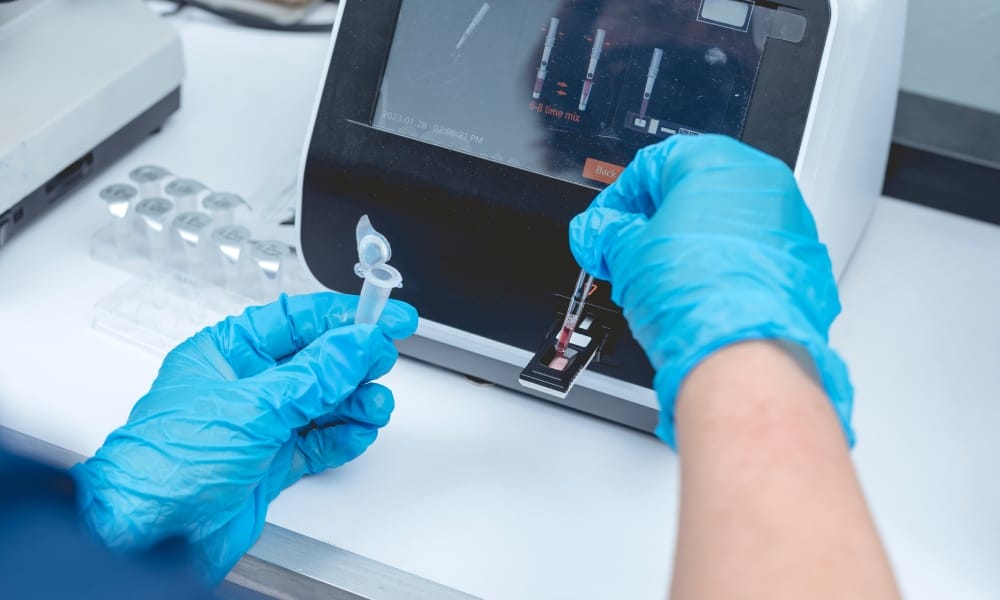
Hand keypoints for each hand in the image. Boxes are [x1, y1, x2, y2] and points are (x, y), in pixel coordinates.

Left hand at [71, 292, 417, 580]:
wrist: (150, 538)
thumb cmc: (164, 466)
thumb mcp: (252, 407)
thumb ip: (314, 376)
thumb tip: (356, 344)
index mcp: (227, 353)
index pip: (296, 320)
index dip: (344, 316)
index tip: (383, 315)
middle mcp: (246, 386)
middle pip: (317, 360)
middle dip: (355, 361)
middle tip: (383, 361)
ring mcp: (261, 425)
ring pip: (325, 402)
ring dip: (356, 402)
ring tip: (374, 406)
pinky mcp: (273, 462)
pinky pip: (321, 440)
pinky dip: (345, 436)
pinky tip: (358, 433)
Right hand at [569, 135, 852, 447]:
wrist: (743, 351)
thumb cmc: (695, 297)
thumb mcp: (627, 255)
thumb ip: (609, 233)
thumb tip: (600, 232)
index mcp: (711, 161)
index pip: (650, 166)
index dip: (619, 201)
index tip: (606, 227)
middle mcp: (759, 179)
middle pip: (694, 187)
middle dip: (658, 219)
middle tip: (632, 252)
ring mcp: (788, 217)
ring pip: (728, 218)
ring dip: (694, 241)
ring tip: (668, 278)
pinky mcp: (804, 255)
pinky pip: (757, 247)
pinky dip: (729, 262)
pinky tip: (705, 290)